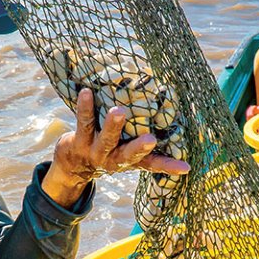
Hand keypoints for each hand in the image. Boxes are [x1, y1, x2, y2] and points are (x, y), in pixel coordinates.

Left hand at [41, 89, 190, 206]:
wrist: (73, 166)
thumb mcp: (128, 152)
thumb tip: (175, 120)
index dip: (168, 166)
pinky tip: (87, 92)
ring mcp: (96, 151)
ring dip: (113, 125)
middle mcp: (114, 159)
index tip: (185, 167)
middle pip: (128, 154)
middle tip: (151, 139)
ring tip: (118, 110)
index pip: (152, 164)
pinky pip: (84, 122)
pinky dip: (85, 107)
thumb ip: (147, 142)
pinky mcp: (79, 140)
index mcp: (129, 162)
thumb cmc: (110, 151)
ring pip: (107, 139)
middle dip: (139, 148)